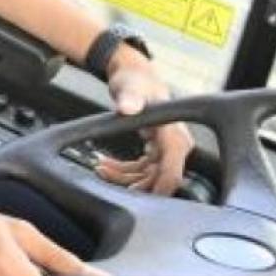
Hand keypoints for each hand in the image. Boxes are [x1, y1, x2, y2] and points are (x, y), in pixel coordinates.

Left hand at [97, 54, 193, 195]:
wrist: (135, 75)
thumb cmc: (136, 80)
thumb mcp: (130, 88)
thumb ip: (129, 98)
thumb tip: (127, 108)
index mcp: (175, 135)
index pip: (172, 173)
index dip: (158, 190)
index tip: (138, 199)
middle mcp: (175, 145)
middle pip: (158, 179)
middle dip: (132, 184)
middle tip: (106, 176)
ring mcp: (166, 149)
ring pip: (147, 177)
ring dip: (123, 177)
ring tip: (100, 167)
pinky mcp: (156, 150)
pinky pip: (142, 170)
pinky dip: (123, 171)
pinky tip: (106, 164)